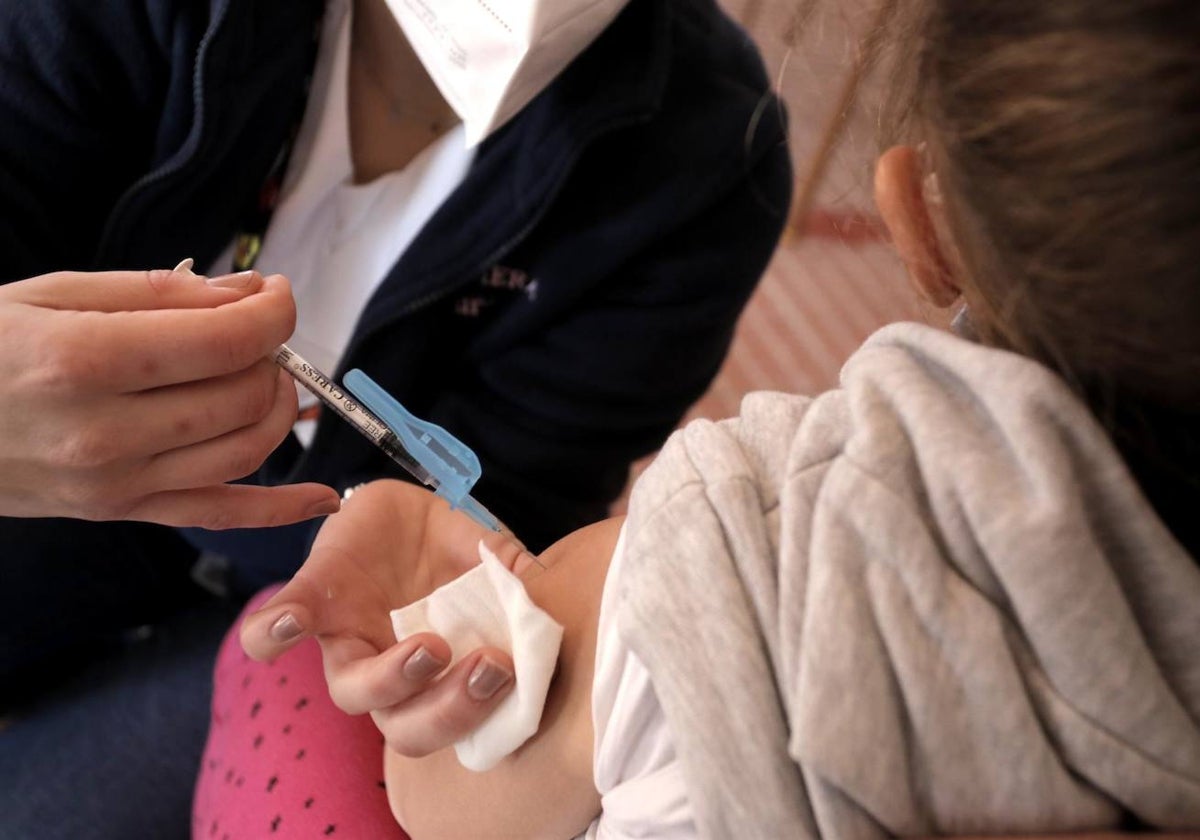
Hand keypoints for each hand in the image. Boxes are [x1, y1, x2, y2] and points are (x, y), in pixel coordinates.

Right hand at [0, 266, 339, 526]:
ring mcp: (116, 484)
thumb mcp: (52, 293)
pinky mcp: (122, 512)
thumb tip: (247, 293)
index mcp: (85, 363)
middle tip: (256, 327)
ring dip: (278, 407)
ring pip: (245, 451)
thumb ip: (158, 293)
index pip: (226, 342)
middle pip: (242, 395)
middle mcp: (107, 433)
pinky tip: (325, 498)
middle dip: (271, 353)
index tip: (278, 292)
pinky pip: (219, 515)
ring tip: (265, 373)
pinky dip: (280, 511)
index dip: (275, 311)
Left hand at [240, 480, 540, 755]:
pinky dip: (276, 631)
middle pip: (403, 725)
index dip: (480, 713)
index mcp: (436, 673)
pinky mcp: (313, 597)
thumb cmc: (449, 548)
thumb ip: (522, 584)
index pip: (451, 720)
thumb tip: (551, 607)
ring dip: (389, 680)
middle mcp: (387, 670)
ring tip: (431, 647)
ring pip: (351, 691)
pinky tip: (292, 622)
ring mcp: (347, 640)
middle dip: (448, 709)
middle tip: (489, 669)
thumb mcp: (496, 559)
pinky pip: (277, 628)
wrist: (400, 505)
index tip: (516, 675)